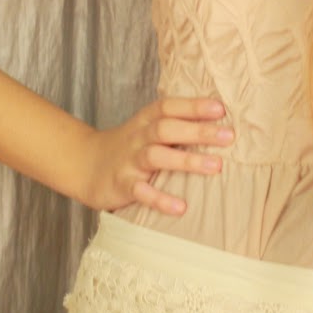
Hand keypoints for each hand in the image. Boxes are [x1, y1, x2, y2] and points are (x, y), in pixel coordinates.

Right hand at [81, 96, 233, 213]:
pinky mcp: (122, 185)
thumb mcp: (148, 129)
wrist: (84, 165)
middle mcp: (138, 137)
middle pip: (166, 128)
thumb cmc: (130, 147)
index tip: (221, 109)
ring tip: (215, 167)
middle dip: (198, 131)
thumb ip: (177, 124)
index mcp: (146, 121)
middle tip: (229, 136)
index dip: (194, 106)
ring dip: (186, 161)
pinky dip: (160, 199)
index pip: (169, 107)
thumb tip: (221, 123)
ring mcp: (129, 161)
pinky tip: (180, 206)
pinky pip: (141, 191)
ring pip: (156, 156)